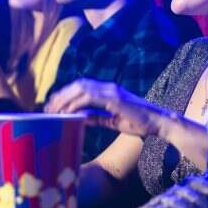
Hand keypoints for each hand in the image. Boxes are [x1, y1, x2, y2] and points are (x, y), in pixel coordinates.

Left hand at [44, 79, 174, 137]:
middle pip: (78, 84)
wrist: (158, 123)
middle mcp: (109, 87)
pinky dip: (76, 104)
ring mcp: (112, 92)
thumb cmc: (140, 123)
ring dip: (65, 99)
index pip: (82, 86)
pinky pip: (89, 98)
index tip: (54, 106)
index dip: (66, 94)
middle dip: (61, 95)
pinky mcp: (114, 99)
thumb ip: (97, 118)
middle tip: (48, 109)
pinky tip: (68, 113)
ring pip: (81, 89)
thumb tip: (80, 118)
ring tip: (54, 111)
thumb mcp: (113, 121)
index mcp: (109, 91)